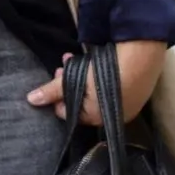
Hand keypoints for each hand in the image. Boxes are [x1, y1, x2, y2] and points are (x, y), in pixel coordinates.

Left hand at [27, 39, 167, 125]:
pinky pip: (111, 88)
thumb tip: (31, 100)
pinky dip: (100, 77)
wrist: (144, 55)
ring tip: (75, 58)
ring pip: (95, 93)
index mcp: (95, 118)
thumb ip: (53, 90)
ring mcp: (127, 104)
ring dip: (82, 76)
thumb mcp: (76, 79)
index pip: (68, 111)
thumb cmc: (107, 72)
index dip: (58, 94)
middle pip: (82, 101)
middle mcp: (111, 116)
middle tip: (64, 65)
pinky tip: (95, 61)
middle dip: (69, 83)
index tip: (56, 75)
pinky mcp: (137, 91)